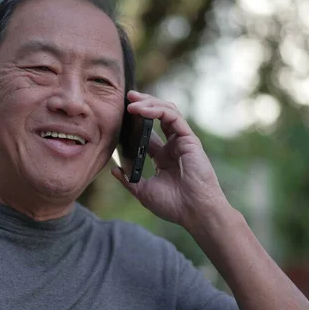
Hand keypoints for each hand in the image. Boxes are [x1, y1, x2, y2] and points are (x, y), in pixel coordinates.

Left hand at [111, 90, 233, 230]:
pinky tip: (142, 110)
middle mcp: (173, 146)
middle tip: (126, 97)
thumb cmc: (173, 205)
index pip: (148, 132)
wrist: (194, 213)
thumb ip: (128, 180)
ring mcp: (182, 141)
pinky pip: (173, 117)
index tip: (119, 114)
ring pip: (166, 111)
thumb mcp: (143, 192)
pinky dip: (157, 110)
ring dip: (148, 103)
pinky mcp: (189, 139)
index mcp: (163, 157)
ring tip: (131, 101)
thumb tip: (113, 170)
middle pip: (158, 116)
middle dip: (143, 103)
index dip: (135, 121)